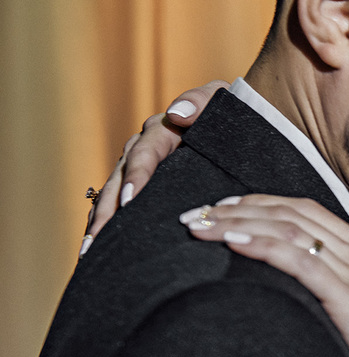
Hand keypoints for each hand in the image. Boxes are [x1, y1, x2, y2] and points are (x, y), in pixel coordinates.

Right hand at [84, 81, 226, 252]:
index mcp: (162, 131)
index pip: (144, 154)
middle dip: (107, 210)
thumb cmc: (234, 113)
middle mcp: (146, 150)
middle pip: (120, 180)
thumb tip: (176, 115)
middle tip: (98, 238)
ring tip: (91, 250)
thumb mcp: (220, 101)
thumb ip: (200, 101)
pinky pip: (124, 206)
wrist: (244, 126)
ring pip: (115, 195)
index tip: (129, 200)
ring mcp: (144, 170)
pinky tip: (104, 248)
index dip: (136, 176)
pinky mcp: (148, 188)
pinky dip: (114, 225)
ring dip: (102, 222)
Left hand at [181, 195, 348, 356]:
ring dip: (237, 222)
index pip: (307, 212)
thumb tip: (304, 306)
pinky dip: (262, 246)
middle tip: (193, 214)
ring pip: (290, 230)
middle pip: (292, 213)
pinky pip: (301, 262)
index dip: (259, 205)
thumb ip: (345, 303)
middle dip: (237, 207)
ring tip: (197, 225)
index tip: (219, 211)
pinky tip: (230, 243)